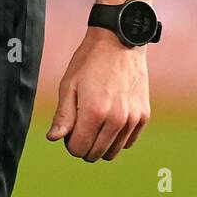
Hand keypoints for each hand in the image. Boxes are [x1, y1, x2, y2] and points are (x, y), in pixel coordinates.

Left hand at [46, 27, 149, 160]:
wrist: (119, 42)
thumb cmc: (89, 61)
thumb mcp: (69, 85)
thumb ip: (63, 115)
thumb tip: (53, 138)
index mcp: (94, 112)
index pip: (78, 149)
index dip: (69, 142)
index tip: (70, 128)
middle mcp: (116, 119)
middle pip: (95, 154)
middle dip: (84, 145)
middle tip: (80, 125)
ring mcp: (132, 118)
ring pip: (113, 152)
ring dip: (101, 144)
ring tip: (95, 123)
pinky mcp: (143, 115)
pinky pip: (128, 142)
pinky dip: (117, 138)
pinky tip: (110, 120)